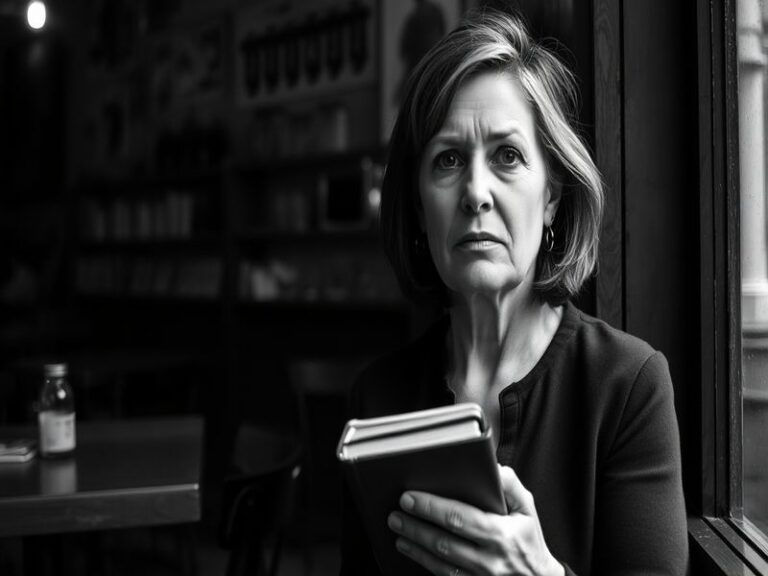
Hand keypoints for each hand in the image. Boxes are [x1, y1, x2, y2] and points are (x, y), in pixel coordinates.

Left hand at [387, 465, 563, 575]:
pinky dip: (425, 562)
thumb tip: (493, 466)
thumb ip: (510, 485)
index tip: (410, 497)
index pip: (459, 518)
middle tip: (396, 513)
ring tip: (398, 529)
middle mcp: (490, 559)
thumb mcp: (528, 508)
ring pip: (440, 563)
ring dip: (415, 546)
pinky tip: (411, 550)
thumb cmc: (530, 540)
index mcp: (501, 534)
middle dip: (416, 526)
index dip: (431, 508)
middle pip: (444, 542)